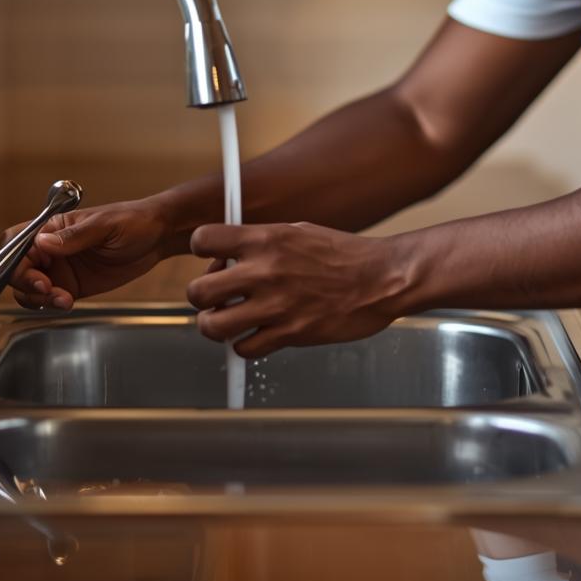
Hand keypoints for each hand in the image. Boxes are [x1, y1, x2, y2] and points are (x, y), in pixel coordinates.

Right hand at [5, 196, 178, 309]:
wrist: (157, 238)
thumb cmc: (134, 221)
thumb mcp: (106, 225)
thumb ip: (75, 235)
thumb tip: (43, 241)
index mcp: (53, 227)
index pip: (16, 242)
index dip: (15, 260)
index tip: (35, 274)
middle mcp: (51, 248)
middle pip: (16, 269)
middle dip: (26, 284)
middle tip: (49, 290)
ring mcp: (59, 268)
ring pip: (28, 289)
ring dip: (38, 299)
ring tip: (64, 299)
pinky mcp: (70, 286)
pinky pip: (48, 300)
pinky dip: (50, 305)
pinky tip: (67, 302)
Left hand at [185, 222, 411, 357]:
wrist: (382, 278)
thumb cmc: (345, 253)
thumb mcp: (299, 231)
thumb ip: (264, 241)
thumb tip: (234, 253)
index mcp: (266, 239)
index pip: (203, 240)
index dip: (202, 251)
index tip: (214, 259)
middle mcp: (264, 271)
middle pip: (198, 290)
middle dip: (201, 296)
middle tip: (217, 298)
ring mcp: (275, 305)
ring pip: (212, 326)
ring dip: (215, 326)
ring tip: (227, 322)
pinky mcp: (289, 334)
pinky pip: (244, 349)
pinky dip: (244, 346)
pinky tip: (257, 336)